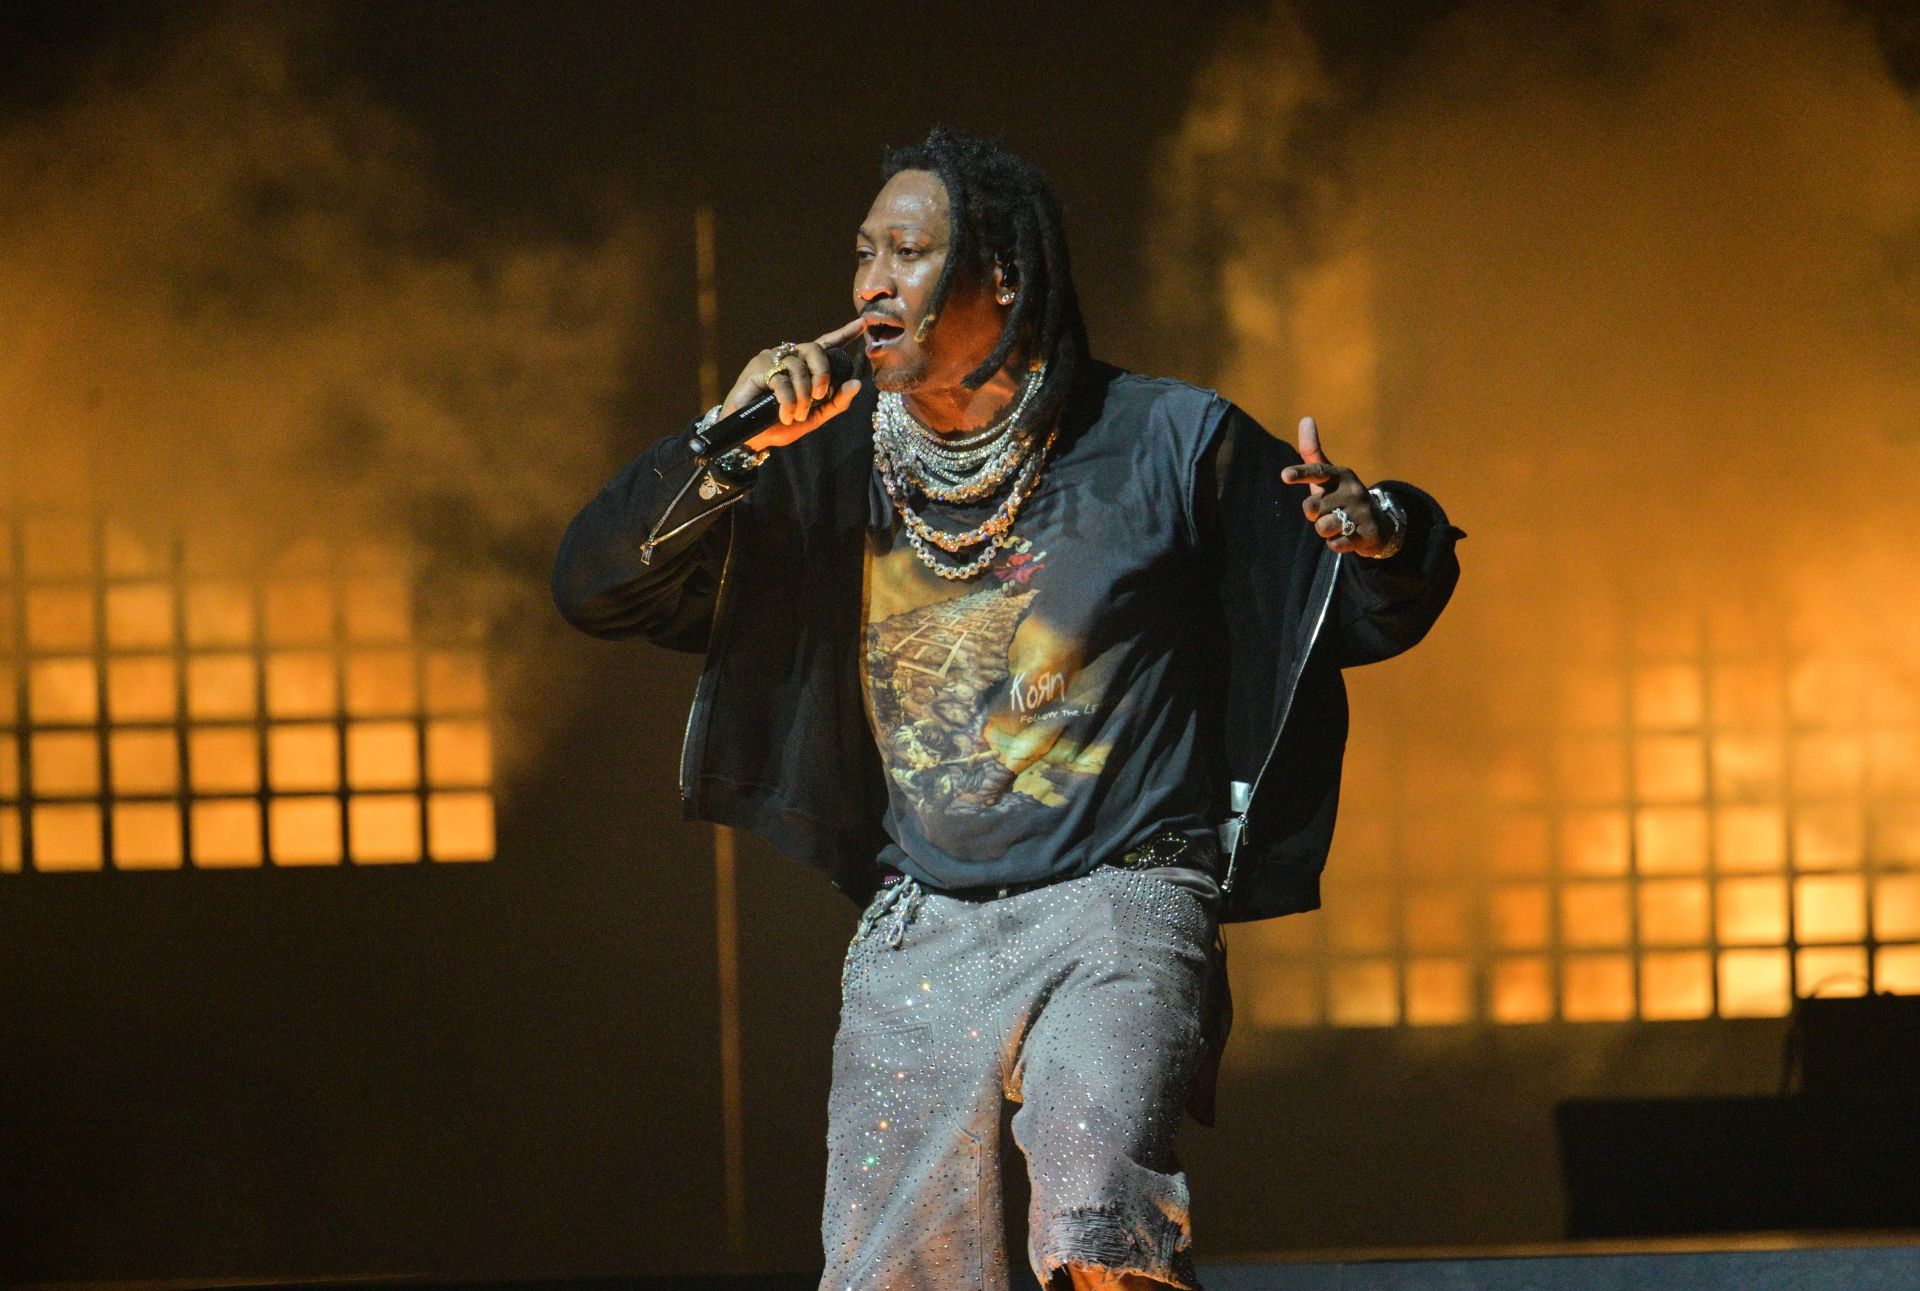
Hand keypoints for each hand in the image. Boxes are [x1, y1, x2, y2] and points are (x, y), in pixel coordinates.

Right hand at [726, 317, 865, 451]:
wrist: (752, 437)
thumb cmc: (780, 425)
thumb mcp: (815, 417)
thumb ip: (837, 402)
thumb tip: (857, 384)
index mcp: (805, 367)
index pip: (826, 345)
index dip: (843, 334)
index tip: (862, 324)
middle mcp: (790, 358)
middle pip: (815, 350)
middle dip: (822, 374)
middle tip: (818, 396)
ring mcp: (773, 359)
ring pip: (798, 367)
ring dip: (801, 396)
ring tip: (795, 414)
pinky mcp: (758, 366)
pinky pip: (781, 379)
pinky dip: (787, 400)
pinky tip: (783, 414)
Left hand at [1279, 415, 1391, 555]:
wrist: (1378, 525)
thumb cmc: (1341, 497)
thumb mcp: (1328, 477)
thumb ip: (1312, 452)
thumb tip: (1305, 418)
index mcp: (1341, 475)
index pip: (1318, 471)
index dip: (1301, 473)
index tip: (1285, 475)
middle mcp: (1353, 490)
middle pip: (1312, 507)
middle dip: (1313, 514)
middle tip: (1327, 512)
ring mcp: (1362, 512)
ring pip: (1323, 527)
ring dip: (1324, 530)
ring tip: (1337, 525)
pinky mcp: (1367, 533)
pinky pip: (1336, 544)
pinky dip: (1336, 544)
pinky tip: (1346, 537)